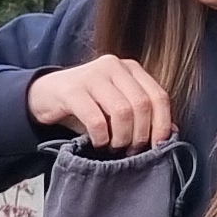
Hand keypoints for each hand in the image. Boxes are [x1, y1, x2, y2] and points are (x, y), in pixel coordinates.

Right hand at [26, 56, 174, 149]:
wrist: (45, 95)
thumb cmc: (86, 104)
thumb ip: (143, 115)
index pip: (158, 96)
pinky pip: (96, 119)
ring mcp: (92, 75)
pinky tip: (98, 143)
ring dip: (122, 137)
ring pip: (122, 111)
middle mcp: (114, 66)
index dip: (162, 124)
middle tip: (131, 149)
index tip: (158, 146)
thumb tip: (171, 132)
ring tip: (115, 147)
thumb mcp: (116, 107)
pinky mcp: (72, 90)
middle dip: (140, 134)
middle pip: (142, 104)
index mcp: (130, 68)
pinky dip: (101, 137)